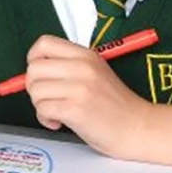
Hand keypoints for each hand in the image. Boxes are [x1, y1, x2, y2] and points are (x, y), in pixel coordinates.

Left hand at [23, 35, 150, 154]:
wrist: (138, 128)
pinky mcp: (75, 109)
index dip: (34, 59)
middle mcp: (82, 68)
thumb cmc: (115, 106)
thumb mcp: (95, 74)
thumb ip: (67, 68)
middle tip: (48, 99)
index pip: (44, 44)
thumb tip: (33, 73)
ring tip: (56, 113)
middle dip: (34, 87)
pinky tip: (58, 123)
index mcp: (86, 55)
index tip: (40, 75)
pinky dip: (45, 119)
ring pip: (35, 90)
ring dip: (40, 106)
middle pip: (34, 69)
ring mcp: (79, 88)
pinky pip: (42, 109)